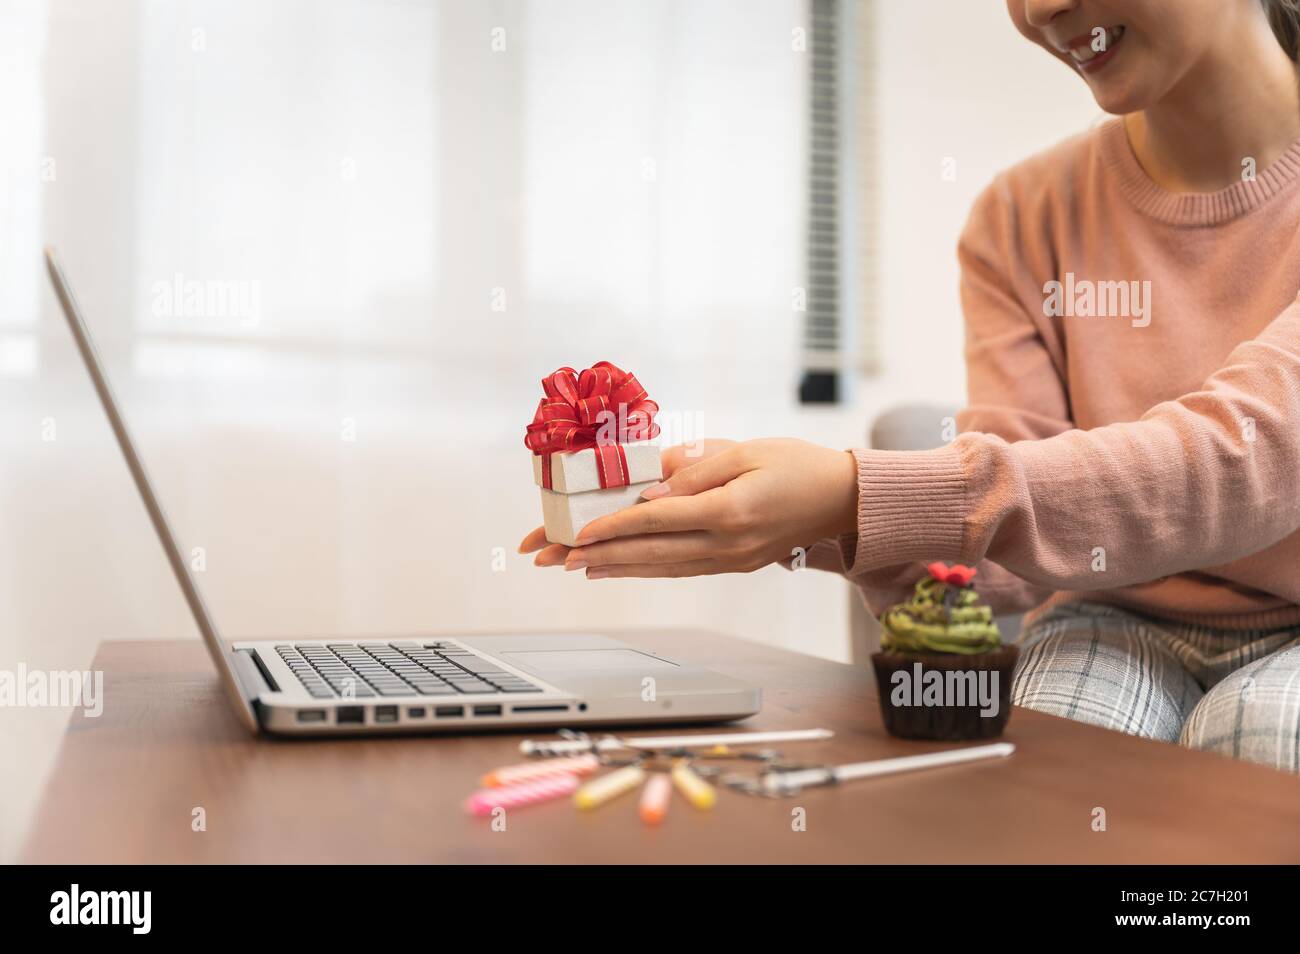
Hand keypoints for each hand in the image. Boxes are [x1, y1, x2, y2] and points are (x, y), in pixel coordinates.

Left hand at [520, 438, 858, 578]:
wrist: (841, 500)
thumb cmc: (796, 464)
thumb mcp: (746, 452)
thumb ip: (695, 470)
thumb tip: (648, 490)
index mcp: (729, 512)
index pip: (657, 521)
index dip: (613, 526)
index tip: (578, 531)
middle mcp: (727, 544)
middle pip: (650, 552)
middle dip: (598, 554)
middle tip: (555, 557)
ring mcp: (730, 560)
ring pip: (660, 568)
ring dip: (614, 568)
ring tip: (573, 567)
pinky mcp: (733, 565)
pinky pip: (679, 570)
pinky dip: (644, 571)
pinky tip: (617, 569)